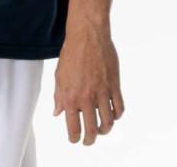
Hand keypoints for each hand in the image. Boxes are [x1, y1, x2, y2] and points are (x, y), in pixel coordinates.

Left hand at [52, 22, 124, 144]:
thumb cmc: (71, 52)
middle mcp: (87, 98)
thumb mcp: (59, 75)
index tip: (75, 140)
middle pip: (92, 130)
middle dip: (90, 139)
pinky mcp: (114, 85)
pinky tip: (112, 115)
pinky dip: (116, 116)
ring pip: (108, 122)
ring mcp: (102, 92)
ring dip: (105, 130)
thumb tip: (58, 113)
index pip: (73, 127)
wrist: (87, 35)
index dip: (74, 138)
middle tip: (89, 140)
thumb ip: (59, 96)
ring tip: (101, 129)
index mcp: (70, 96)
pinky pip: (119, 108)